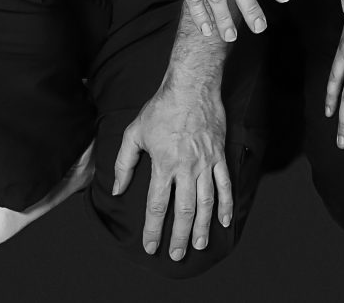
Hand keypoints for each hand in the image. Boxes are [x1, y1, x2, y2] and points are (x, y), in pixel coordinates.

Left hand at [112, 72, 230, 260]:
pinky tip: (224, 222)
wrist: (191, 87)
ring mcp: (205, 163)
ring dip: (201, 226)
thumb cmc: (160, 108)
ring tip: (198, 245)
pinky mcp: (219, 156)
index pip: (156, 205)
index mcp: (163, 164)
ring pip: (205, 202)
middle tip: (176, 255)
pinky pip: (225, 185)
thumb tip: (118, 189)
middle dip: (178, 236)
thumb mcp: (134, 133)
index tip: (150, 246)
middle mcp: (185, 167)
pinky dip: (225, 205)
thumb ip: (124, 163)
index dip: (152, 228)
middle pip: (182, 210)